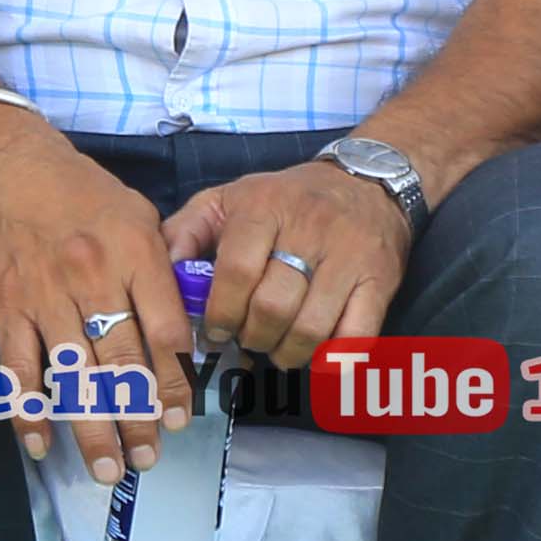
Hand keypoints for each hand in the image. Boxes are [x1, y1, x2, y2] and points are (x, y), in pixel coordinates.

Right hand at [0, 103, 192, 473]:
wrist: (5, 164)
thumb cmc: (80, 190)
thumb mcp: (137, 214)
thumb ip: (162, 269)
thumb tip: (184, 331)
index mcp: (134, 253)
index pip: (164, 330)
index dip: (175, 380)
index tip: (181, 417)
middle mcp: (92, 278)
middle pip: (122, 362)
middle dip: (139, 417)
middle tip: (150, 458)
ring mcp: (45, 296)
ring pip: (74, 374)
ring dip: (93, 427)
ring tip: (109, 468)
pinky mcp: (6, 307)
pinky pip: (17, 367)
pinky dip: (26, 408)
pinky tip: (39, 443)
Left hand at [166, 156, 410, 374]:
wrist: (366, 179)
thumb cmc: (286, 198)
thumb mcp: (228, 198)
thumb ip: (186, 231)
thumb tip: (159, 273)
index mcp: (264, 208)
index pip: (237, 271)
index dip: (220, 312)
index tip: (215, 331)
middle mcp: (309, 229)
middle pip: (273, 306)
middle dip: (252, 337)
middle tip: (248, 341)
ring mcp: (348, 256)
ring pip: (311, 327)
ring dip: (287, 353)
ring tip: (278, 350)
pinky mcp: (380, 280)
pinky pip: (357, 336)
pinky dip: (334, 361)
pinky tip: (317, 359)